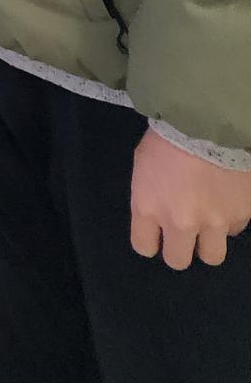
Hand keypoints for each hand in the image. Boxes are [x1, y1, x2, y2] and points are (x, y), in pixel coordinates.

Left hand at [130, 127, 250, 268]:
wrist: (207, 123)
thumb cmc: (166, 138)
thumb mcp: (143, 166)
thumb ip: (148, 197)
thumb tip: (156, 214)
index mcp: (148, 208)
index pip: (144, 248)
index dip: (150, 242)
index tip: (156, 235)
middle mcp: (180, 222)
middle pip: (178, 261)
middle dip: (179, 250)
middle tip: (182, 234)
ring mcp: (214, 222)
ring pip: (212, 256)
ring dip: (208, 242)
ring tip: (207, 222)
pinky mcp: (242, 215)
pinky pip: (235, 230)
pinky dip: (229, 220)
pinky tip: (224, 200)